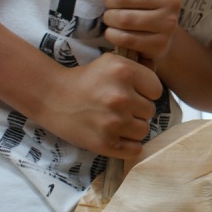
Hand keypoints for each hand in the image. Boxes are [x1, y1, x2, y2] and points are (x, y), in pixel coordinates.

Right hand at [42, 52, 162, 159]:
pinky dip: (128, 146)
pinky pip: (135, 149)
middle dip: (138, 109)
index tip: (131, 91)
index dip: (145, 91)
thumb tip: (157, 73)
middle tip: (119, 106)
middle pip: (151, 111)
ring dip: (133, 127)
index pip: (156, 90)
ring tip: (115, 120)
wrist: (53, 97)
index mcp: (124, 71)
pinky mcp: (105, 143)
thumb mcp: (111, 62)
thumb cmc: (87, 79)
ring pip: (144, 130)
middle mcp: (121, 96)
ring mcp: (113, 122)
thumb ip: (138, 67)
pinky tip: (116, 135)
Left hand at [93, 0, 180, 68]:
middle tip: (110, 4)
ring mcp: (168, 23)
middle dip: (109, 0)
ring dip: (110, 18)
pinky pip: (126, 39)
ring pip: (124, 19)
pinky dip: (113, 35)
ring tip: (111, 18)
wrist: (161, 33)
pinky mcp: (160, 43)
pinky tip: (113, 32)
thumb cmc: (143, 0)